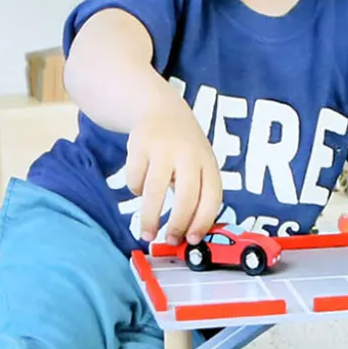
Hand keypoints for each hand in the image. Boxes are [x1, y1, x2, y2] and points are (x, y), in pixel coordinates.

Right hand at [124, 100, 223, 244]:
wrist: (160, 108)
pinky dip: (135, 190)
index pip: (212, 196)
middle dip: (177, 223)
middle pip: (187, 196)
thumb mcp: (199, 164)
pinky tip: (139, 188)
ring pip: (155, 190)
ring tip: (147, 233)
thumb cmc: (183, 147)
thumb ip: (197, 193)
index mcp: (208, 163)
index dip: (203, 221)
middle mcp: (189, 154)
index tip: (192, 240)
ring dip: (150, 217)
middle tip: (169, 240)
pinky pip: (135, 179)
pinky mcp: (139, 145)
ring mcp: (163, 148)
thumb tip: (188, 234)